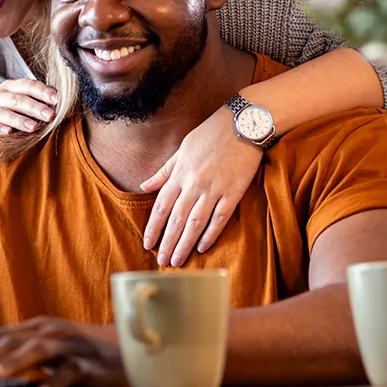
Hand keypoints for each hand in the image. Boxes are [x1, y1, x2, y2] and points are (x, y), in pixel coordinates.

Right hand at [0, 79, 57, 148]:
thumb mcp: (13, 103)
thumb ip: (31, 102)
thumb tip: (58, 105)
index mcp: (8, 87)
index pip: (27, 85)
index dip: (42, 91)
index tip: (57, 99)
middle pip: (17, 99)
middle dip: (35, 107)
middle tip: (50, 116)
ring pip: (2, 112)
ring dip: (19, 119)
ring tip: (33, 127)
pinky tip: (9, 132)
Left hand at [0, 317, 126, 386]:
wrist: (128, 350)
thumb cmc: (83, 349)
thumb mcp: (53, 343)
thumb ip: (26, 345)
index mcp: (43, 327)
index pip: (10, 332)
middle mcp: (56, 333)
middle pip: (22, 338)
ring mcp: (73, 348)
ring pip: (43, 350)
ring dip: (20, 359)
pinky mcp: (90, 367)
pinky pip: (71, 373)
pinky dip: (56, 382)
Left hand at [140, 105, 262, 266]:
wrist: (243, 123)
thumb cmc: (211, 133)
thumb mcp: (183, 147)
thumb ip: (164, 171)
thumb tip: (144, 185)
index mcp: (179, 173)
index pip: (161, 206)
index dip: (153, 227)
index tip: (148, 244)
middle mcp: (194, 183)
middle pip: (176, 219)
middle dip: (167, 242)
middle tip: (162, 262)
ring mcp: (214, 189)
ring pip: (195, 223)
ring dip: (184, 244)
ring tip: (177, 261)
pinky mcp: (234, 192)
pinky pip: (220, 218)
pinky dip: (210, 234)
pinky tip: (202, 248)